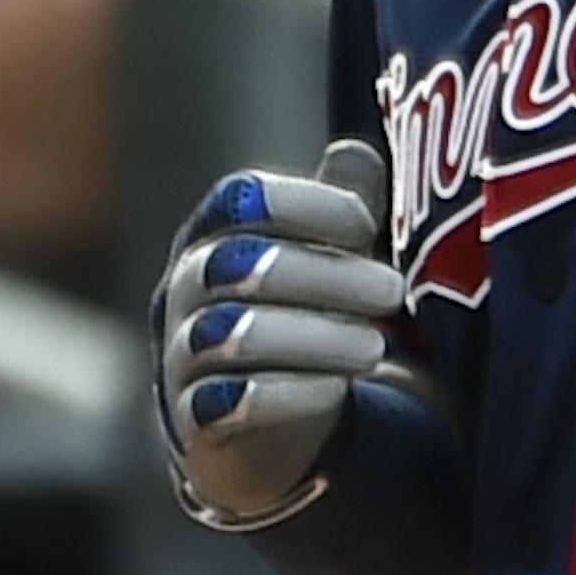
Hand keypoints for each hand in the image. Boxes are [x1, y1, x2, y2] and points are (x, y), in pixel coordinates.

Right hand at [153, 140, 404, 528]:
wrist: (263, 423)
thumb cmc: (300, 315)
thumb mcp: (324, 257)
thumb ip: (341, 205)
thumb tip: (357, 150)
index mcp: (214, 235)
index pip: (242, 197)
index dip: (306, 203)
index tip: (366, 225)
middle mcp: (184, 288)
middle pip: (241, 262)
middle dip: (327, 274)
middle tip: (393, 292)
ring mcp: (182, 353)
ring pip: (238, 334)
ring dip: (318, 338)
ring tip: (375, 348)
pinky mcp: (194, 417)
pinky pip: (231, 401)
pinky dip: (291, 393)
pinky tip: (337, 389)